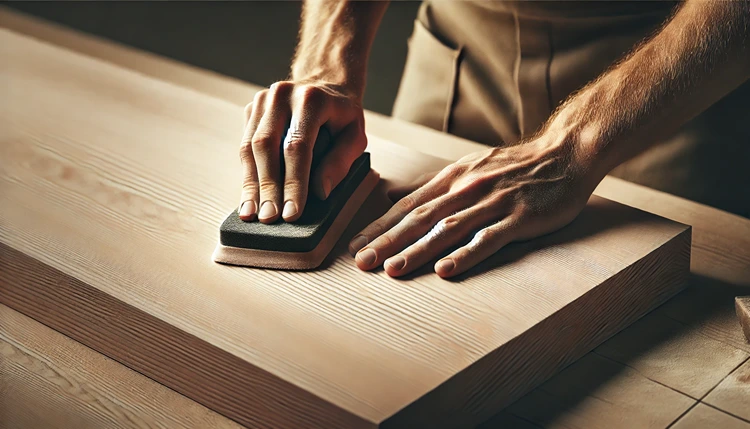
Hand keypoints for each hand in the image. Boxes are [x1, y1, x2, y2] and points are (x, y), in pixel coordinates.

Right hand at [238, 81, 366, 222]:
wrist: (325, 82)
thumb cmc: (342, 116)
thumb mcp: (355, 136)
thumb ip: (341, 162)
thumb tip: (320, 192)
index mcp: (312, 99)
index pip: (298, 146)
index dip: (293, 182)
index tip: (292, 213)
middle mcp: (282, 95)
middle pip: (267, 146)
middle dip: (268, 186)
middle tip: (269, 218)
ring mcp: (263, 100)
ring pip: (250, 146)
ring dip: (251, 184)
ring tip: (251, 214)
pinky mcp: (251, 109)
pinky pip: (245, 145)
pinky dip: (247, 174)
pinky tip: (249, 198)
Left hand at [348, 137, 601, 277]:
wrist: (565, 153)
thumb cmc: (515, 166)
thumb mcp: (469, 169)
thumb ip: (434, 187)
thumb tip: (395, 198)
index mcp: (452, 179)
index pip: (408, 206)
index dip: (380, 226)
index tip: (355, 245)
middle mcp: (466, 189)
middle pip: (420, 219)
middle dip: (388, 242)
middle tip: (361, 262)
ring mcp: (492, 203)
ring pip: (448, 229)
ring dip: (418, 250)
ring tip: (392, 270)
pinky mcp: (519, 217)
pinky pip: (488, 238)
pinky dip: (466, 254)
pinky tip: (446, 270)